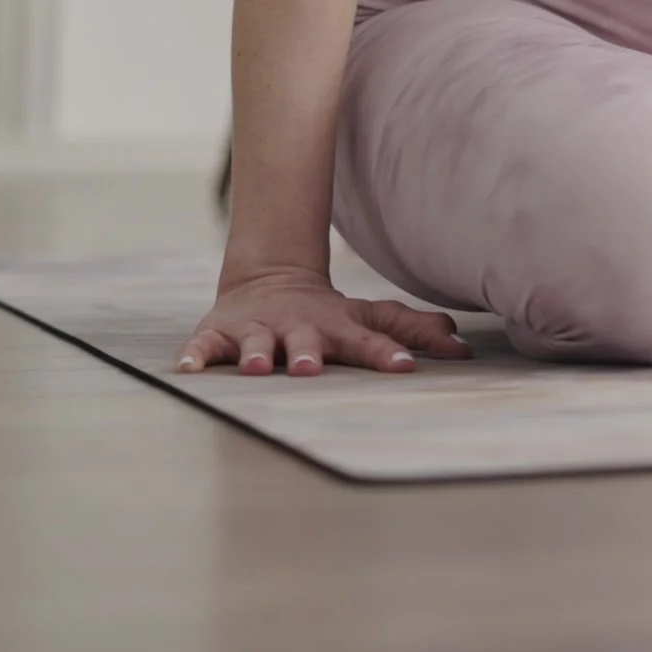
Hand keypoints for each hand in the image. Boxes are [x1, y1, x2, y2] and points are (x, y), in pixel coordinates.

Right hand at [181, 266, 471, 375]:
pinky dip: (196, 355)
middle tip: (312, 369)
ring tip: (259, 369)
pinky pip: (205, 346)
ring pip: (257, 343)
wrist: (269, 283)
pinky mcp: (221, 333)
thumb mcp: (369, 318)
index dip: (386, 353)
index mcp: (336, 328)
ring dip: (258, 355)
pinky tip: (187, 369)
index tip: (406, 367)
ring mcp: (258, 330)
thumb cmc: (330, 314)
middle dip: (308, 355)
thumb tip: (464, 349)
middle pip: (306, 341)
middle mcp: (298, 328)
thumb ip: (413, 330)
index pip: (366, 341)